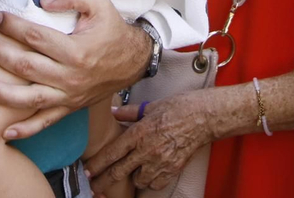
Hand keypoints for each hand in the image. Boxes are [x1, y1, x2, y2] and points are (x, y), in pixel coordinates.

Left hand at [0, 0, 151, 139]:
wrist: (132, 61)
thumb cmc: (112, 30)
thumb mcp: (99, 4)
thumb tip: (43, 1)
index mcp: (76, 51)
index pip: (36, 37)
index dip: (13, 27)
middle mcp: (71, 77)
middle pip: (27, 66)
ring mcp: (69, 96)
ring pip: (31, 99)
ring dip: (4, 95)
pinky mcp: (69, 108)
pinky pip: (45, 122)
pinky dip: (25, 130)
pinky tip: (5, 132)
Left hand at [85, 90, 227, 193]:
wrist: (204, 117)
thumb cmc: (179, 108)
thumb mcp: (150, 106)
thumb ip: (129, 113)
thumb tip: (114, 112)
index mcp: (139, 133)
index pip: (112, 153)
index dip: (97, 165)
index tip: (89, 172)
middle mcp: (147, 150)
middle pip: (119, 172)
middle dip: (104, 182)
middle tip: (96, 188)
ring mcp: (160, 162)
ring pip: (137, 181)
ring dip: (132, 178)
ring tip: (130, 172)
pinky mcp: (172, 169)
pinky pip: (155, 184)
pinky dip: (150, 181)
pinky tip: (148, 174)